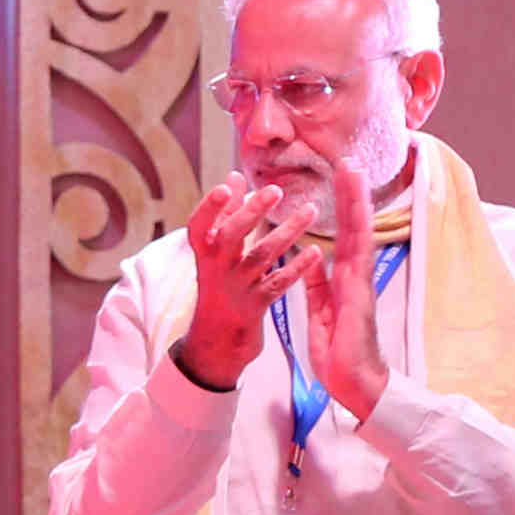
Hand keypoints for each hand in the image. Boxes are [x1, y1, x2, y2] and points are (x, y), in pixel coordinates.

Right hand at [174, 173, 317, 388]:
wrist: (218, 337)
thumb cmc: (220, 282)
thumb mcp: (215, 252)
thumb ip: (225, 215)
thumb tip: (234, 177)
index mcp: (204, 251)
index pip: (199, 225)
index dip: (210, 207)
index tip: (226, 187)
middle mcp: (216, 268)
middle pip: (232, 236)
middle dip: (252, 212)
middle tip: (276, 190)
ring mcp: (236, 288)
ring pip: (261, 256)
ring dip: (287, 232)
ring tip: (311, 210)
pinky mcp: (255, 306)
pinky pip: (278, 284)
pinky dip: (297, 267)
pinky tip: (315, 252)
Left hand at [293, 158, 392, 423]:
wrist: (355, 383)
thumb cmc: (340, 356)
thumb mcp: (320, 313)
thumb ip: (316, 286)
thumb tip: (308, 261)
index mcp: (342, 280)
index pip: (340, 236)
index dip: (339, 209)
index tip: (338, 182)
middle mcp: (354, 275)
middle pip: (352, 226)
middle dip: (350, 194)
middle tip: (349, 160)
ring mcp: (360, 281)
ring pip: (358, 232)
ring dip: (356, 200)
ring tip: (353, 169)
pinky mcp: (359, 291)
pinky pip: (358, 253)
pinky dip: (359, 228)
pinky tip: (357, 207)